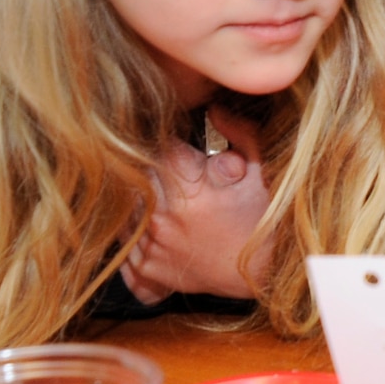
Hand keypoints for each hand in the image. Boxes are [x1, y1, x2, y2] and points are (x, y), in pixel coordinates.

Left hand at [121, 111, 269, 304]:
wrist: (263, 274)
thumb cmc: (262, 220)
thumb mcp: (262, 171)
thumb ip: (241, 134)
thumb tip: (215, 108)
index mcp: (190, 191)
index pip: (157, 148)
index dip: (167, 142)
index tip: (177, 146)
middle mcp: (163, 218)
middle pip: (134, 174)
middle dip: (150, 167)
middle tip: (172, 171)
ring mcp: (152, 246)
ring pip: (122, 204)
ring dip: (137, 194)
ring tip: (165, 195)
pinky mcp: (147, 268)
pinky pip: (121, 238)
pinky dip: (132, 226)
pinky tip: (152, 220)